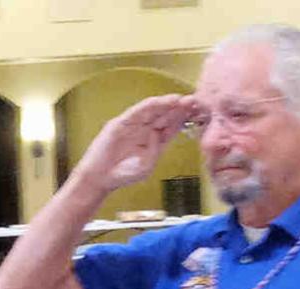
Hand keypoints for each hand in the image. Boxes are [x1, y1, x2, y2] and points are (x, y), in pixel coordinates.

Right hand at [73, 94, 196, 193]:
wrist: (100, 178)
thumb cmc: (123, 175)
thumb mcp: (147, 165)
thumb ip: (156, 150)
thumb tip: (160, 133)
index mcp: (155, 141)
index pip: (173, 126)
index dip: (185, 118)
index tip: (199, 112)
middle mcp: (146, 130)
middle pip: (166, 115)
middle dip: (180, 108)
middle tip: (195, 101)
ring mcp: (133, 125)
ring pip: (154, 111)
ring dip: (167, 104)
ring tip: (181, 99)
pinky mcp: (121, 123)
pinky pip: (137, 112)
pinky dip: (149, 106)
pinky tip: (161, 102)